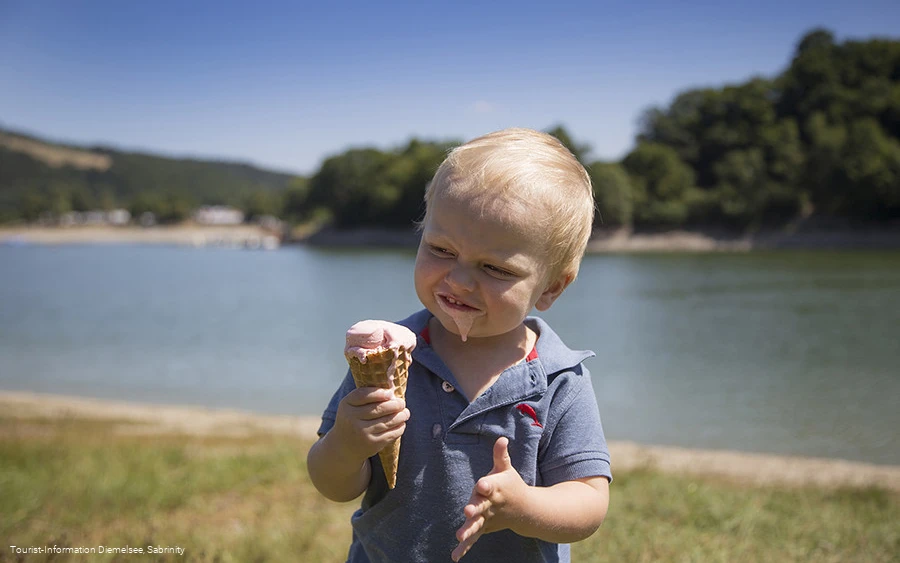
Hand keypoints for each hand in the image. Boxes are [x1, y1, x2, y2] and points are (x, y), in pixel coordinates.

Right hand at [332, 386, 408, 463]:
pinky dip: (399, 428)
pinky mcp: (372, 444)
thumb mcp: (351, 406)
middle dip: (395, 405)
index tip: (390, 393)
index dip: (379, 393)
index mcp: (346, 405)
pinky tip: (401, 424)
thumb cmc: (352, 419)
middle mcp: (352, 419)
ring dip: (401, 416)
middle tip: (402, 403)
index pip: (363, 395)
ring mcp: (362, 433)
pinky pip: (390, 434)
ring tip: (405, 413)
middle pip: (379, 409)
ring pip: (387, 421)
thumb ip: (367, 396)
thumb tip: (392, 392)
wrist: (343, 446)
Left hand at [452, 437, 527, 561]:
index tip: (481, 483)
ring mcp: (488, 518)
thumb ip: (501, 455)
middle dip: (475, 508)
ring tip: (459, 537)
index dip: (486, 484)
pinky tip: (455, 557)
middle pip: (482, 506)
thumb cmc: (510, 485)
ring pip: (477, 525)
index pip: (490, 485)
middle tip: (468, 511)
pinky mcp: (484, 528)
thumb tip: (501, 438)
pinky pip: (474, 538)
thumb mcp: (506, 469)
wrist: (525, 510)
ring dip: (468, 531)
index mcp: (496, 488)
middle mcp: (491, 504)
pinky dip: (465, 547)